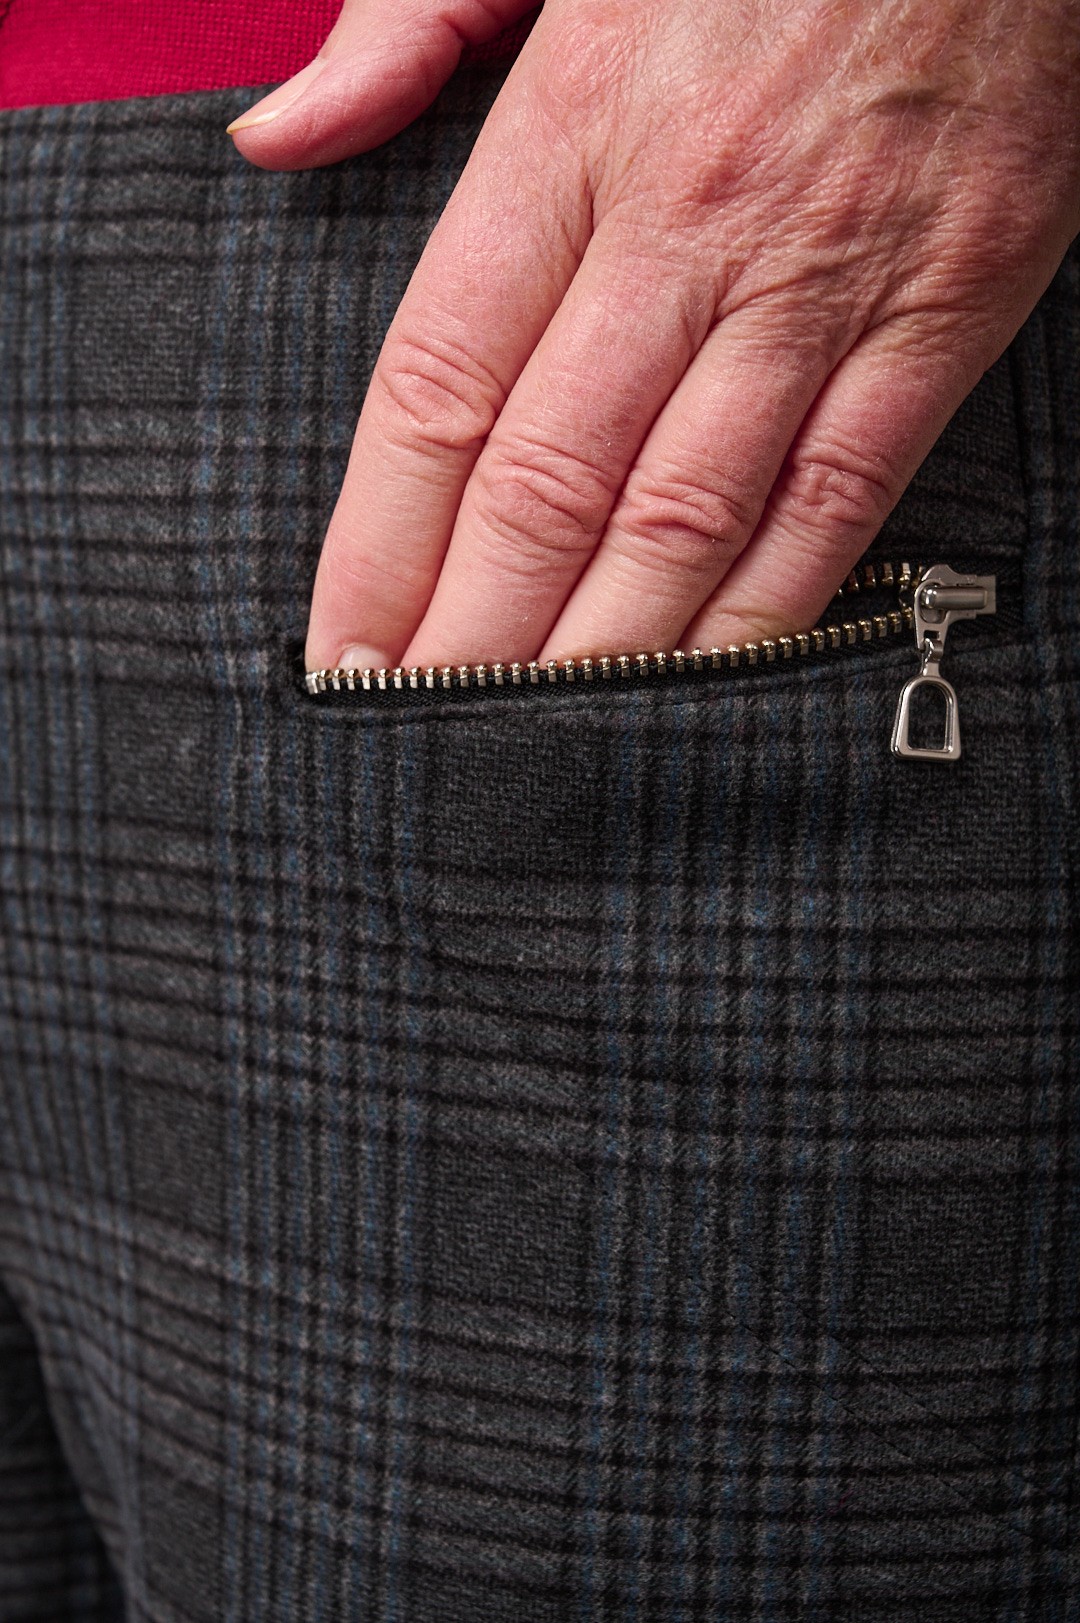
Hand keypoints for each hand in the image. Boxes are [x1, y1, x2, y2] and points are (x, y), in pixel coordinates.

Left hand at [229, 0, 1079, 671]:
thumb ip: (401, 28)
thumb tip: (274, 135)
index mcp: (572, 127)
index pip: (441, 382)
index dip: (381, 538)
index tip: (344, 643)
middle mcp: (689, 223)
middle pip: (549, 480)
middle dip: (470, 634)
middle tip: (417, 738)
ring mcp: (822, 280)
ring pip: (684, 514)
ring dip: (597, 653)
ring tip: (529, 748)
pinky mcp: (941, 313)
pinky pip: (835, 497)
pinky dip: (760, 611)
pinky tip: (695, 688)